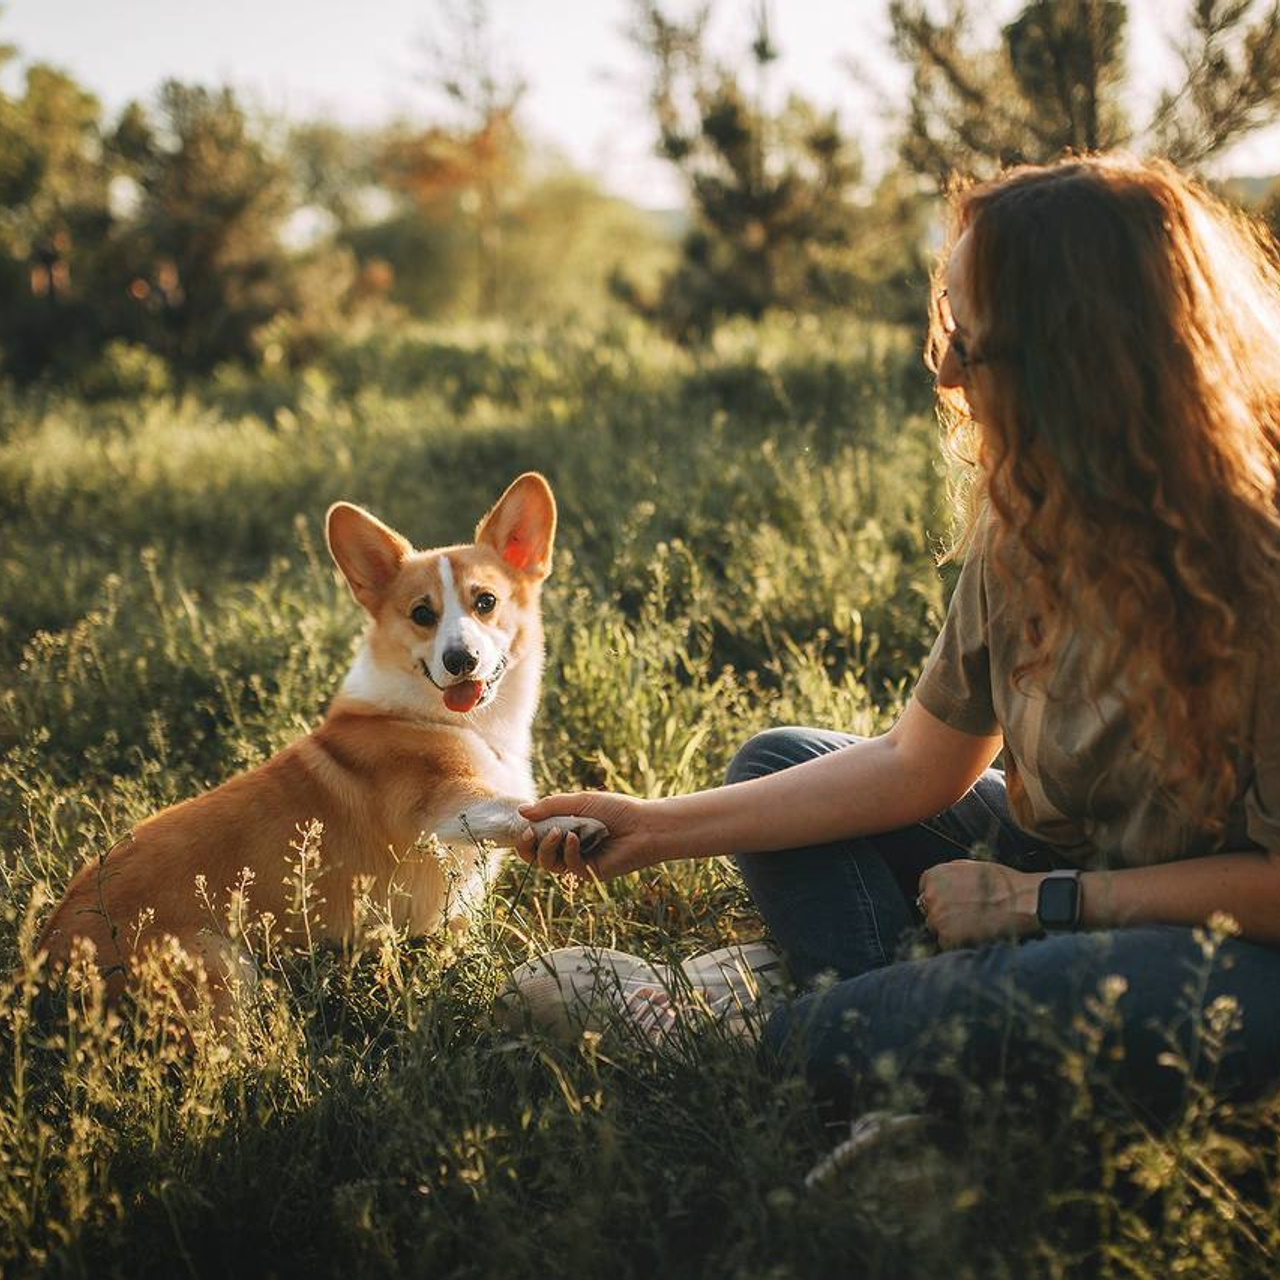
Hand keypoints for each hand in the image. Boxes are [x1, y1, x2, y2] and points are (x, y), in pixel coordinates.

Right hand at [516, 791, 651, 880]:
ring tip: (558, 831)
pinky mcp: (589, 873)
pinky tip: (575, 838)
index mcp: (564, 830)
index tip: (522, 825)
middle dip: (527, 847)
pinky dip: (569, 851)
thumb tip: (520, 812)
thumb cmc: (616, 810)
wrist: (645, 825)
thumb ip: (550, 807)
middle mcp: (568, 848)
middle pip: (535, 856)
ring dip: (547, 847)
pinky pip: (569, 866)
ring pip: (548, 863)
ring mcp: (578, 862)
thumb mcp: (580, 802)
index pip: (534, 838)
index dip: (524, 835)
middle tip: (528, 834)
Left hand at [917, 861, 1042, 949]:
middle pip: (930, 911)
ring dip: (951, 930)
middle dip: (945, 914)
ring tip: (974, 926)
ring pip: (937, 929)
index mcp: (934, 875)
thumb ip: (950, 874)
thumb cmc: (1002, 883)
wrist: (1022, 901)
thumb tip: (942, 883)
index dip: (942, 898)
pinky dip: (959, 944)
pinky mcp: (947, 938)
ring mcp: (937, 918)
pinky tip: (976, 935)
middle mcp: (931, 896)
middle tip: (967, 916)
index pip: (926, 890)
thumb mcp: (971, 866)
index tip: (954, 903)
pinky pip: (947, 945)